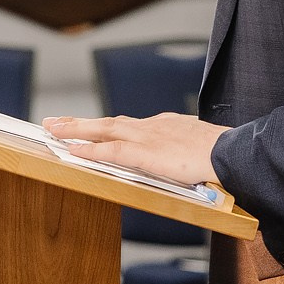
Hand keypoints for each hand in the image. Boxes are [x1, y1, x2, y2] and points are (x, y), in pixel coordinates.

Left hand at [41, 112, 224, 187]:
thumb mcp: (200, 148)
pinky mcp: (145, 152)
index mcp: (164, 126)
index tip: (87, 126)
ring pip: (102, 129)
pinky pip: (110, 150)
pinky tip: (72, 150)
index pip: (126, 125)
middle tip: (54, 121)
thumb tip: (183, 162)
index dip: (103, 126)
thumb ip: (185, 152)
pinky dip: (89, 150)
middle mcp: (151, 126)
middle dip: (79, 122)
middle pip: (108, 122)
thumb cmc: (222, 153)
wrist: (231, 151)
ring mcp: (146, 137)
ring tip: (53, 130)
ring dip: (75, 129)